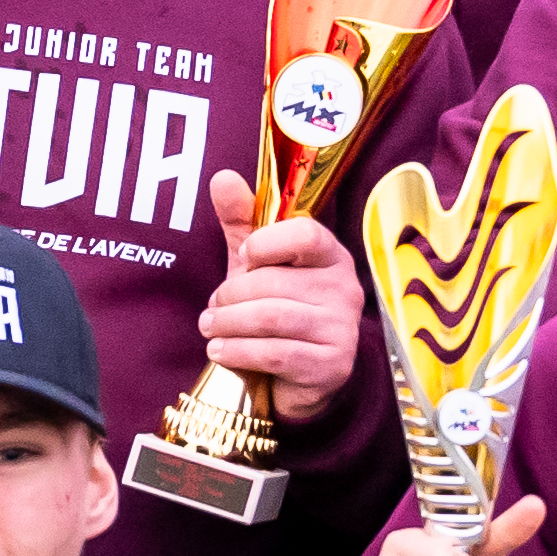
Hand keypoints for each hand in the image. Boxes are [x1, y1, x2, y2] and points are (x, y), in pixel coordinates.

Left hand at [192, 190, 362, 420]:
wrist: (299, 378)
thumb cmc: (277, 311)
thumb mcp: (258, 265)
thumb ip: (242, 223)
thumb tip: (222, 177)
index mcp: (331, 257)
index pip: (305, 234)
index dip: (265, 243)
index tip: (243, 258)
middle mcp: (346, 289)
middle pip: (274, 283)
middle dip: (230, 296)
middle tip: (212, 309)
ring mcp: (343, 329)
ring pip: (271, 319)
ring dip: (227, 324)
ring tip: (210, 328)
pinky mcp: (332, 365)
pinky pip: (275, 354)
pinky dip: (237, 352)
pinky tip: (220, 350)